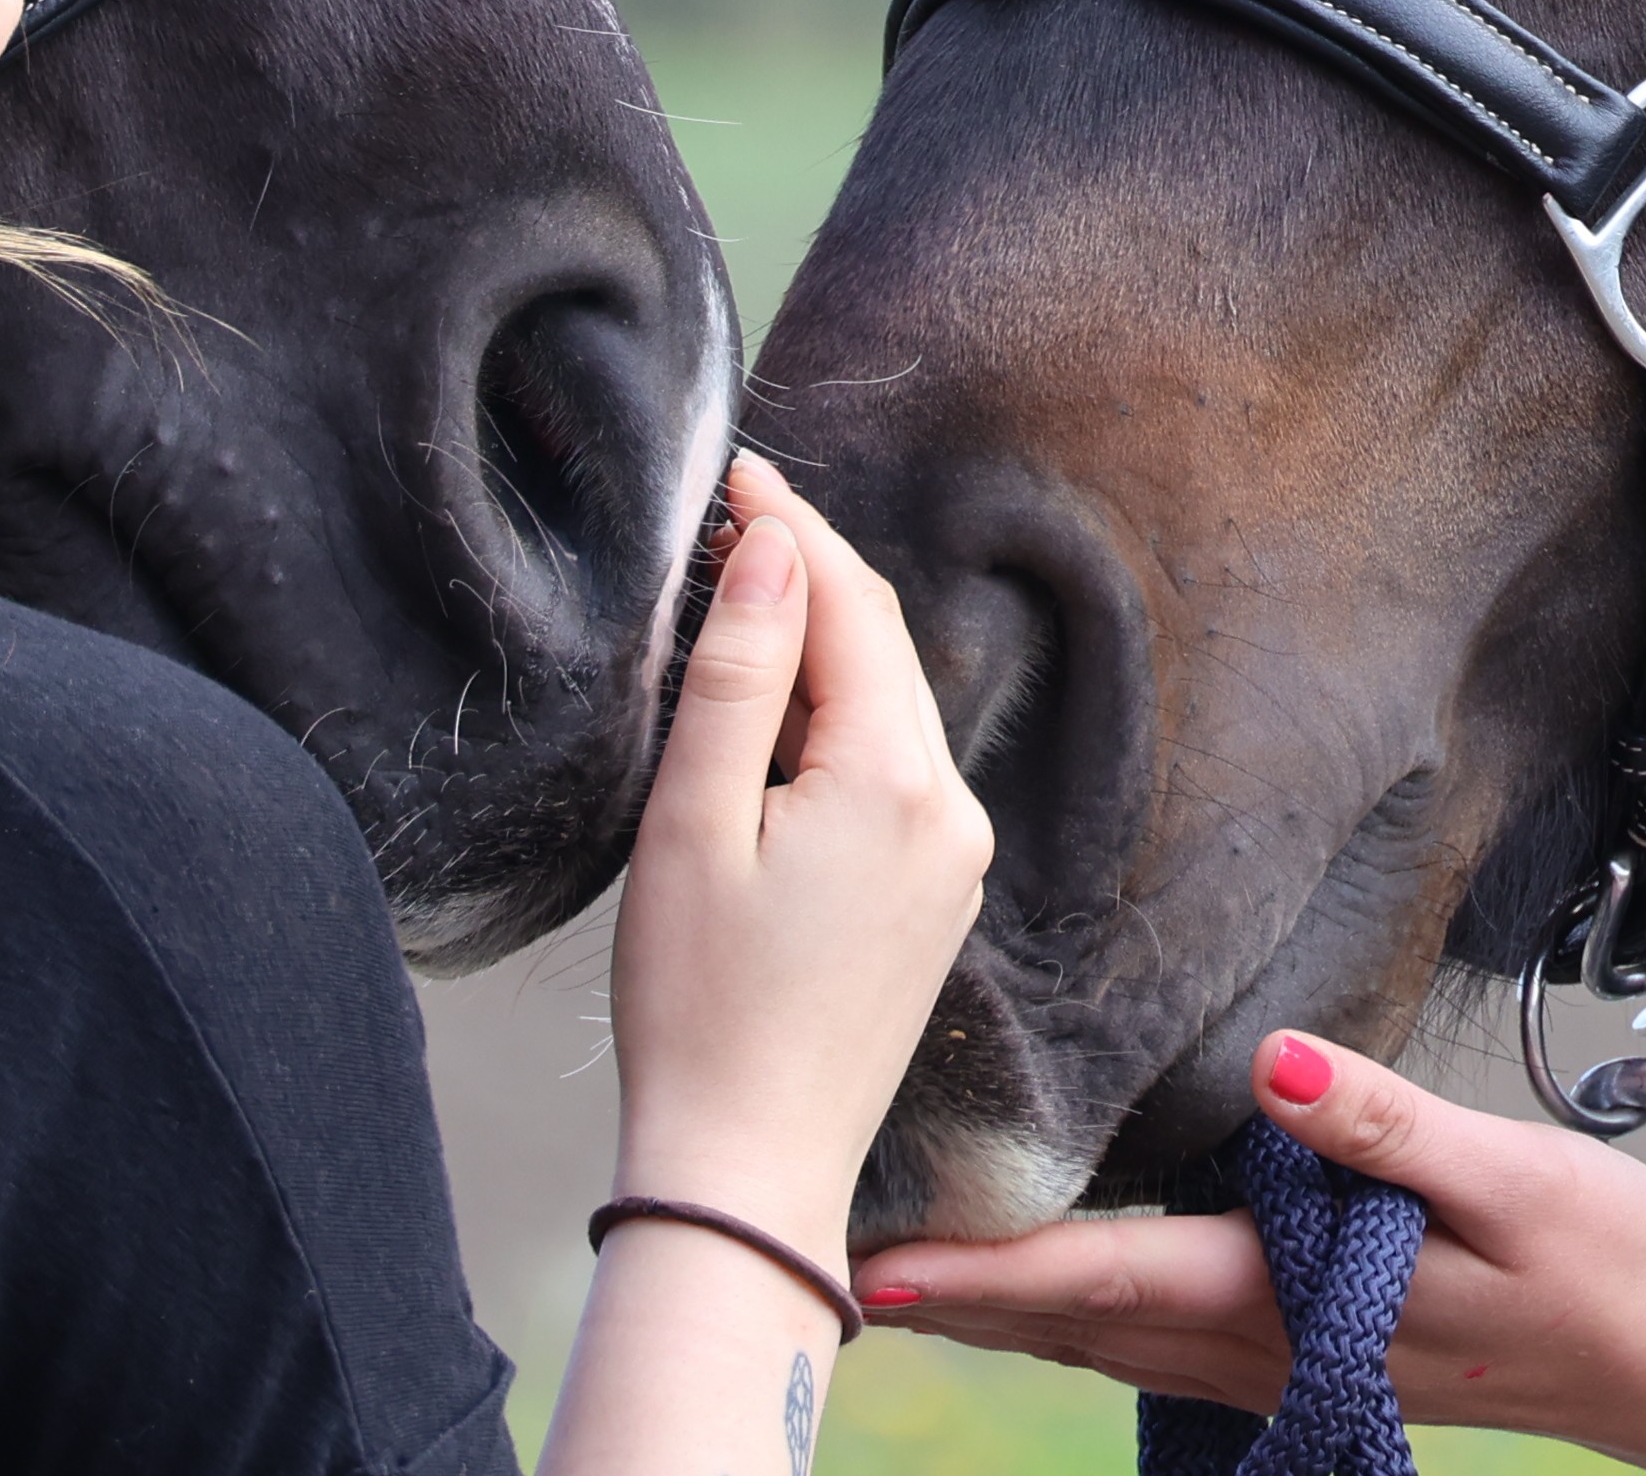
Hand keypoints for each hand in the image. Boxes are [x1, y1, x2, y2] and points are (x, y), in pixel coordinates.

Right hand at [606, 457, 992, 1267]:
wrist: (747, 1172)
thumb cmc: (700, 1008)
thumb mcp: (691, 823)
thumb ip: (737, 672)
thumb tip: (773, 549)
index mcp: (897, 782)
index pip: (852, 603)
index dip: (790, 527)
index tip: (731, 473)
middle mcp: (953, 811)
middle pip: (884, 646)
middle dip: (809, 576)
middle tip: (724, 521)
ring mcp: (954, 860)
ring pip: (890, 706)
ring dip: (822, 649)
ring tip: (732, 608)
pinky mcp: (936, 900)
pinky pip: (894, 770)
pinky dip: (838, 722)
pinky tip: (770, 722)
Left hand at [857, 1030, 1645, 1453]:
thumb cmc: (1597, 1260)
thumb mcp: (1506, 1178)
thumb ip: (1380, 1126)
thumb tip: (1277, 1064)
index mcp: (1289, 1298)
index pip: (1104, 1281)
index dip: (985, 1274)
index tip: (879, 1265)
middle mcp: (1261, 1349)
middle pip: (1073, 1326)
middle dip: (956, 1300)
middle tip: (836, 1261)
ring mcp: (1280, 1370)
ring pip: (1103, 1347)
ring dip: (1004, 1316)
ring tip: (909, 1277)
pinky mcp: (1304, 1362)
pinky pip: (1153, 1348)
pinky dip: (1077, 1321)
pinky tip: (1052, 1295)